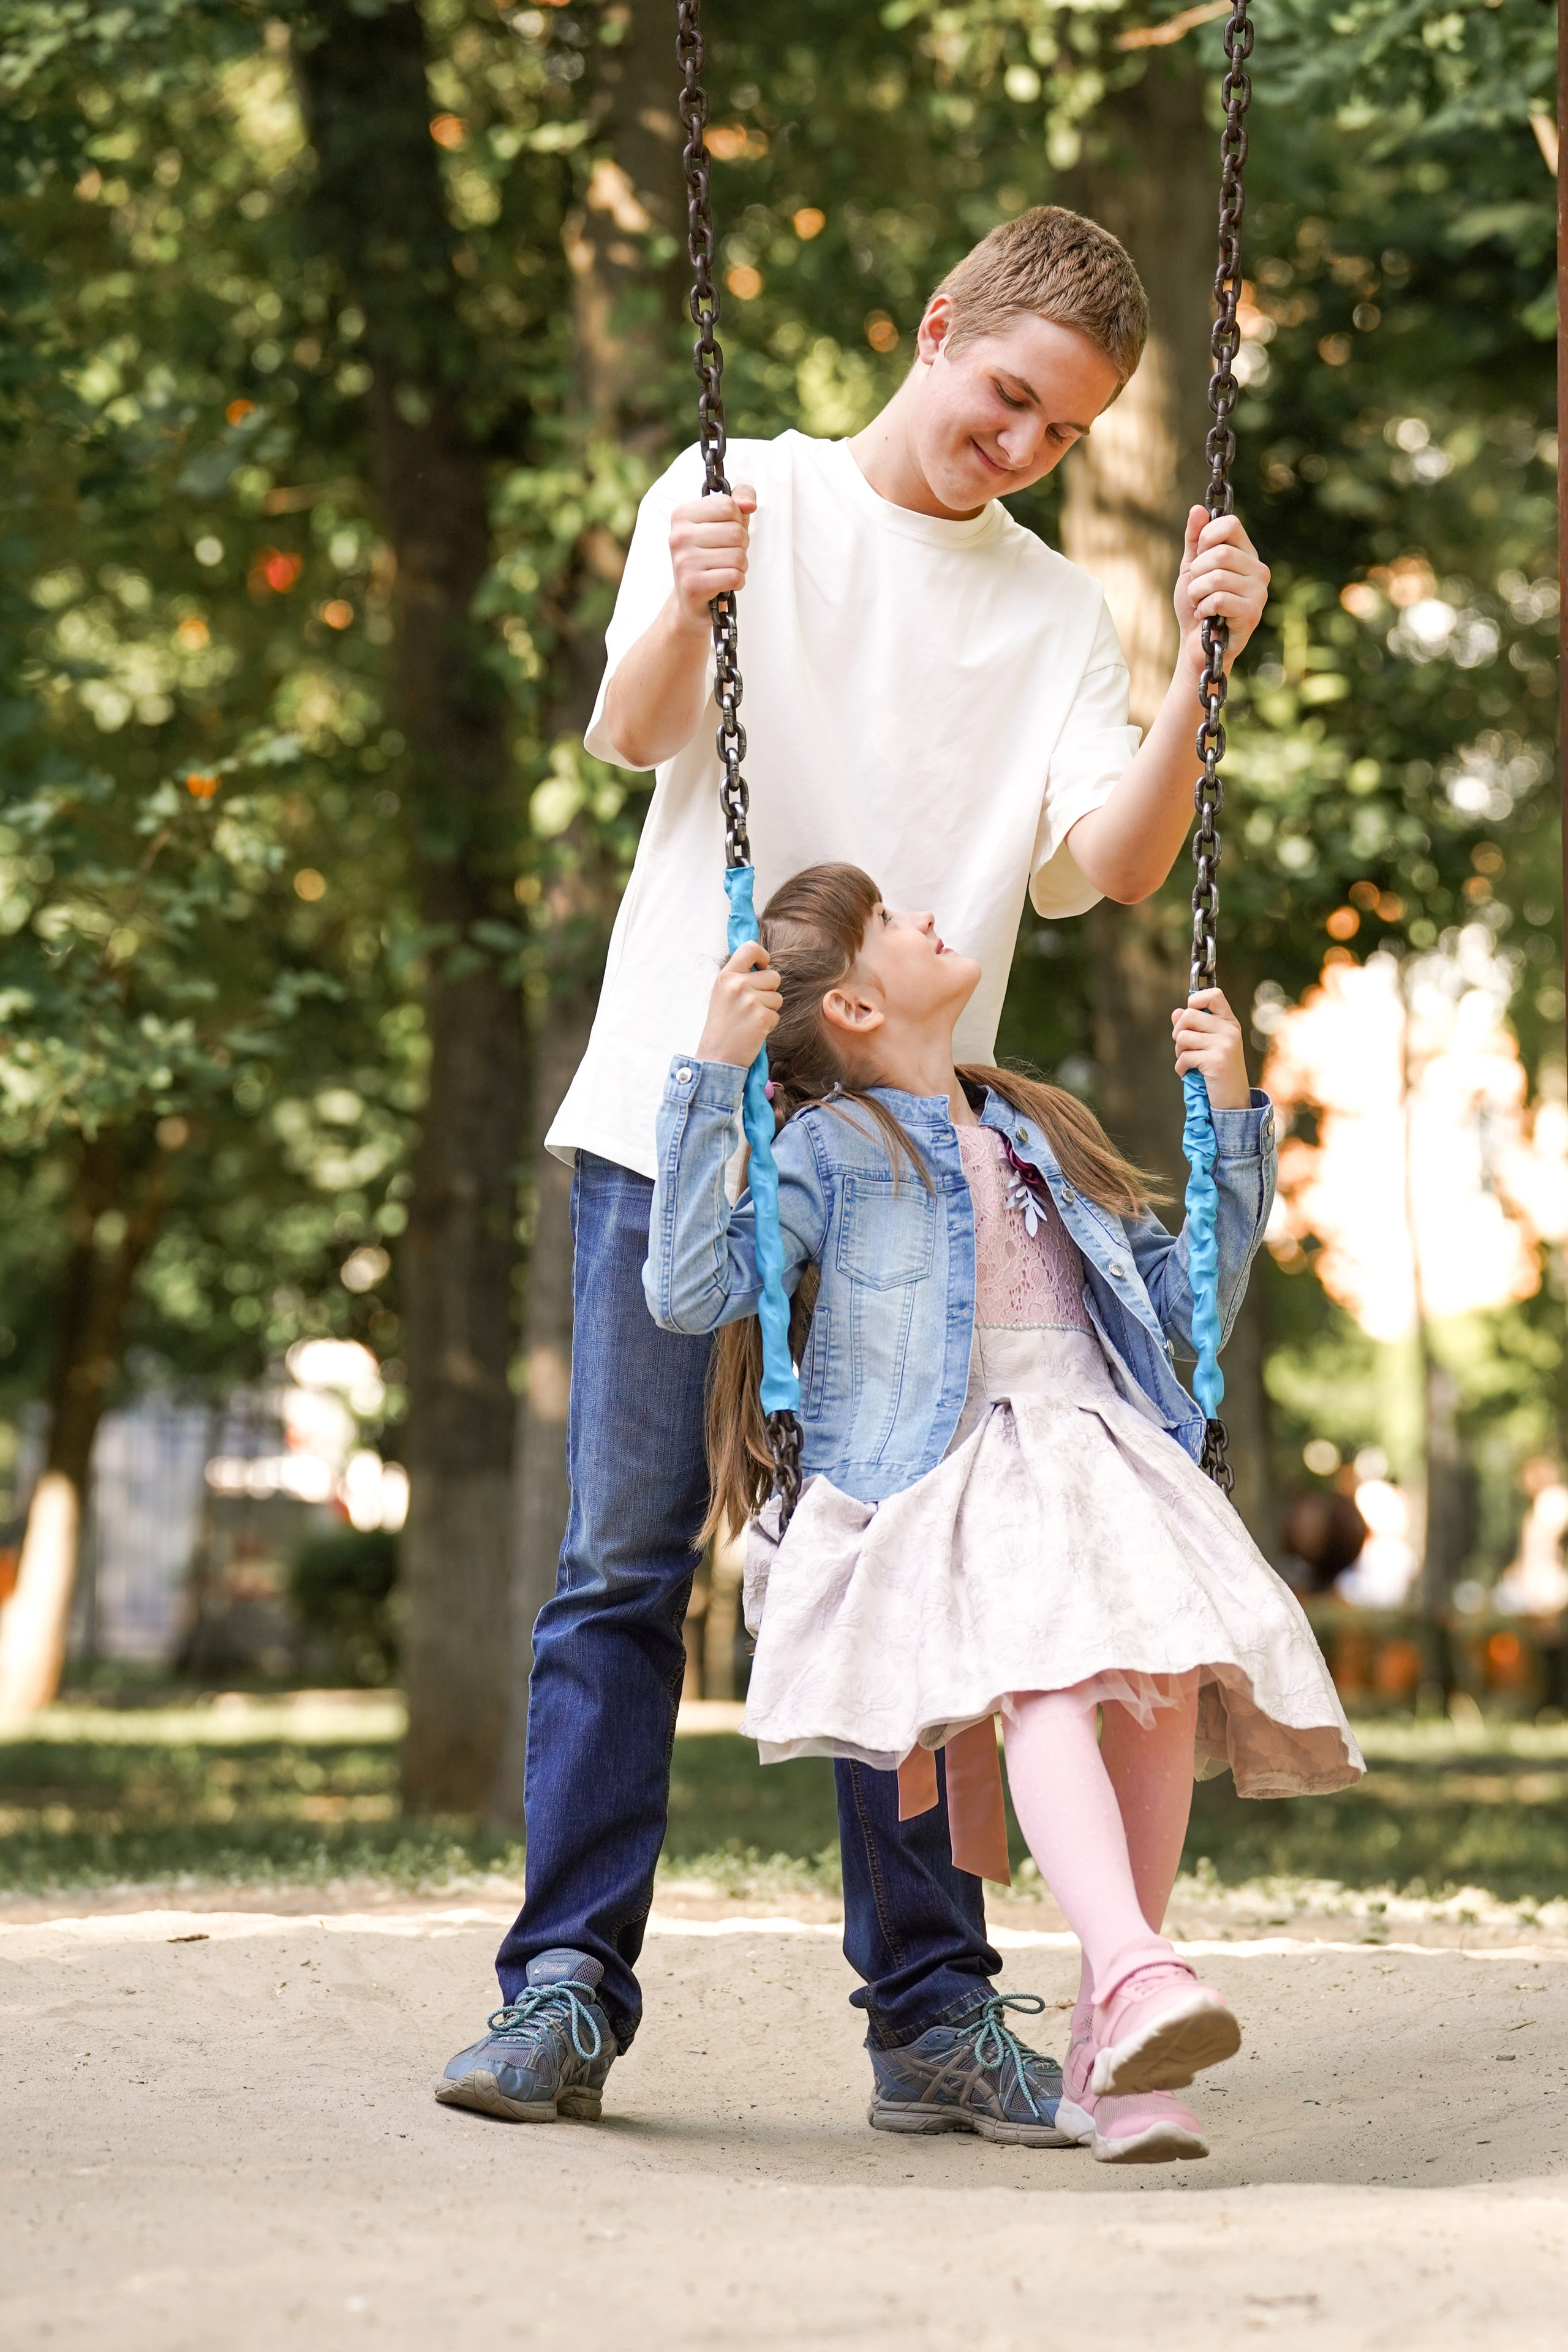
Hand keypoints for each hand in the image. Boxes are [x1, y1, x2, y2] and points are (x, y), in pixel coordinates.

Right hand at [668, 484, 755, 631]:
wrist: (691, 599)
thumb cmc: (711, 556)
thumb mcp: (724, 523)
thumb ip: (738, 500)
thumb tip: (749, 503)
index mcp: (682, 515)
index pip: (727, 505)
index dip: (737, 521)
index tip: (725, 533)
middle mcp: (679, 536)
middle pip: (735, 531)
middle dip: (741, 546)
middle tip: (726, 555)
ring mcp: (684, 561)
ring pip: (738, 555)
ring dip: (740, 566)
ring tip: (724, 569)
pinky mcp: (693, 585)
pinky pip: (734, 576)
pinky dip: (737, 582)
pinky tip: (724, 584)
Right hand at [695, 939, 781, 1068]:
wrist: (716, 1056)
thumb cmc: (721, 1025)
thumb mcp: (722, 993)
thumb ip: (739, 976)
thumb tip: (762, 963)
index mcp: (726, 976)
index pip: (750, 948)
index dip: (763, 956)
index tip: (762, 967)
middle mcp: (737, 984)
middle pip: (773, 976)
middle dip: (768, 991)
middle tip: (750, 1007)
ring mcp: (750, 1000)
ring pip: (778, 997)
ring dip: (769, 1009)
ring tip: (749, 1020)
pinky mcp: (762, 1017)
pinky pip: (776, 1014)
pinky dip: (768, 1024)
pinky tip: (753, 1030)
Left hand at [1171, 987, 1249, 1110]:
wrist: (1234, 1101)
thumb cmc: (1219, 1071)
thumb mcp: (1209, 1045)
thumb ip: (1194, 1027)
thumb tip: (1176, 1012)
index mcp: (1230, 1022)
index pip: (1214, 995)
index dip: (1196, 1000)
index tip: (1190, 1016)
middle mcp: (1230, 1030)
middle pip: (1189, 1015)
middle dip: (1178, 1032)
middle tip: (1183, 1047)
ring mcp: (1225, 1044)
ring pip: (1183, 1037)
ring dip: (1178, 1052)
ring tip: (1188, 1062)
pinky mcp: (1216, 1061)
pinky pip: (1184, 1057)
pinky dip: (1180, 1067)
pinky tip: (1187, 1073)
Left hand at [1174, 506, 1268, 675]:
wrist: (1196, 645)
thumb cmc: (1195, 606)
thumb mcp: (1190, 568)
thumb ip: (1195, 540)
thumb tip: (1198, 509)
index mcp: (1246, 554)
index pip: (1230, 524)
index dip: (1206, 538)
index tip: (1199, 556)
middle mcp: (1258, 569)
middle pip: (1219, 553)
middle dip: (1196, 573)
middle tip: (1196, 590)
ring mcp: (1259, 591)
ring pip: (1216, 577)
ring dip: (1196, 593)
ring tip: (1200, 604)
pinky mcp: (1252, 613)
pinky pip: (1218, 599)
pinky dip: (1203, 609)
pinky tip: (1208, 618)